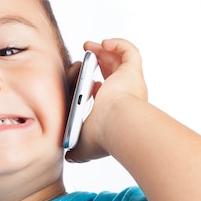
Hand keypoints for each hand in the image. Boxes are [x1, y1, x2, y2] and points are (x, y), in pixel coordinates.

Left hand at [66, 38, 147, 162]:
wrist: (116, 125)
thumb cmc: (102, 136)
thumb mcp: (83, 144)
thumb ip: (76, 149)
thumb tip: (68, 157)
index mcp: (115, 110)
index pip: (106, 93)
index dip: (93, 85)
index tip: (81, 82)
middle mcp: (126, 95)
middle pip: (113, 73)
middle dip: (98, 62)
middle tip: (84, 55)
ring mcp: (131, 82)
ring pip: (121, 60)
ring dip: (105, 50)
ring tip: (88, 46)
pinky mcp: (132, 71)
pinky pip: (130, 51)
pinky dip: (118, 44)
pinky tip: (103, 43)